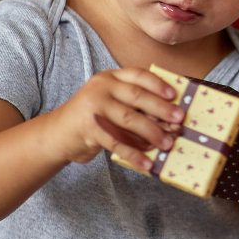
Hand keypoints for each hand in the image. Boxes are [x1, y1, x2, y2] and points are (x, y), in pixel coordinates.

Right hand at [45, 68, 184, 168]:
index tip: (174, 95)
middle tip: (179, 120)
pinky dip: (134, 154)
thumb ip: (133, 103)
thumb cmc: (94, 117)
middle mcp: (101, 87)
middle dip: (161, 109)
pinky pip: (117, 143)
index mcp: (110, 77)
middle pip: (137, 96)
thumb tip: (169, 116)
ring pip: (129, 119)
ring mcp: (93, 107)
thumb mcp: (110, 101)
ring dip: (152, 133)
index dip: (158, 84)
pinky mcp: (88, 129)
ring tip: (167, 144)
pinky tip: (147, 163)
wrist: (58, 134)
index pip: (137, 75)